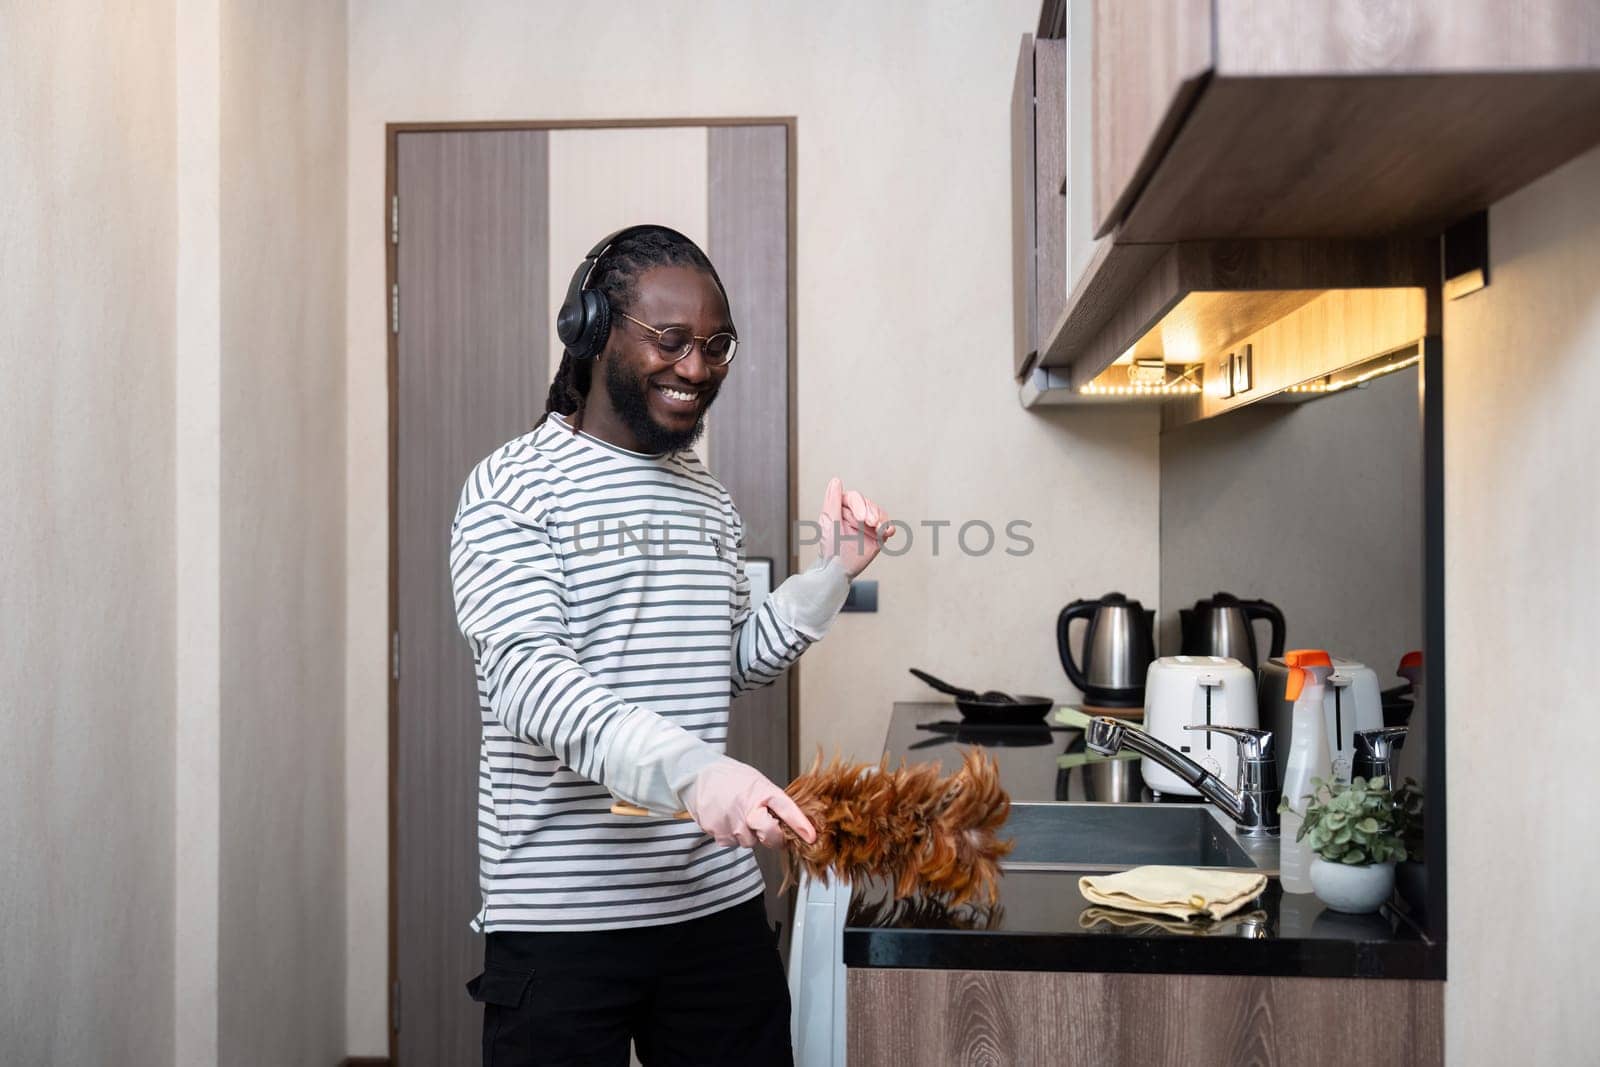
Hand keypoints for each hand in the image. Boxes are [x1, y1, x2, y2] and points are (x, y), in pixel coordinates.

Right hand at [682, 756, 816, 848]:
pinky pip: (731, 842)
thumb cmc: (728, 776)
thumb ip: (769, 800)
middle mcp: (747, 808)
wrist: (696, 774)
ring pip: (749, 841)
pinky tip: (725, 818)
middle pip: (770, 835)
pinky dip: (730, 834)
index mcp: (761, 791)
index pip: (786, 809)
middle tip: (770, 830)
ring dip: (748, 833)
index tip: (811, 837)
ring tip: (737, 814)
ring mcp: (731, 822)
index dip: (801, 825)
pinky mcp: (717, 832)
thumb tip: (786, 821)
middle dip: (773, 837)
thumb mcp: (755, 780)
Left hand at [818, 477, 892, 578]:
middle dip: (872, 512)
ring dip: (881, 519)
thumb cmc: (829, 546)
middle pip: (869, 504)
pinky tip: (887, 531)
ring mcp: (867, 524)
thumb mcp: (828, 521)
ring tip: (879, 528)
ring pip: (879, 513)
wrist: (838, 568)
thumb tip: (835, 481)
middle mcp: (856, 513)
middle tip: (871, 523)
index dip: (860, 505)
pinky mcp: (876, 534)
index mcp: (842, 507)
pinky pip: (886, 526)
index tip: (862, 518)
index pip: (855, 498)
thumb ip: (833, 500)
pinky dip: (888, 527)